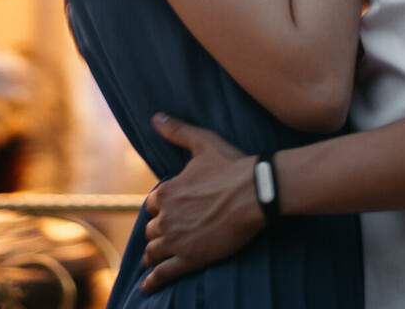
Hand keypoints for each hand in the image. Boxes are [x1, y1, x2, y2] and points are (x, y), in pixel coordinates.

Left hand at [140, 113, 263, 291]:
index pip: (153, 204)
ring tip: (157, 259)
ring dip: (156, 253)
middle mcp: (166, 217)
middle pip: (152, 229)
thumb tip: (156, 117)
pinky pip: (164, 273)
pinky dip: (153, 281)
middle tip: (172, 232)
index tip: (172, 209)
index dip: (162, 207)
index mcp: (166, 192)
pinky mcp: (190, 259)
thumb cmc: (232, 166)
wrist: (256, 192)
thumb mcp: (203, 143)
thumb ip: (177, 131)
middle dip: (160, 230)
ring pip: (155, 250)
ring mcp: (177, 240)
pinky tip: (147, 287)